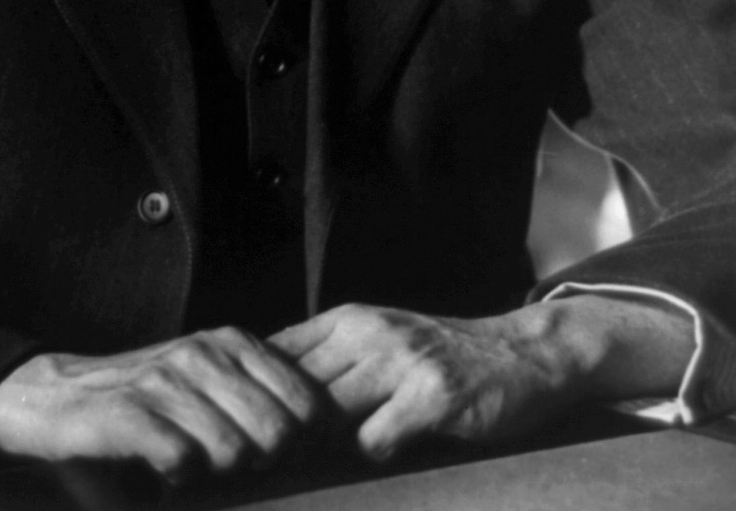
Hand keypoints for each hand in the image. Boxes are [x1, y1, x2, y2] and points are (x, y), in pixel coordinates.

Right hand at [0, 326, 320, 483]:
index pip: (309, 404)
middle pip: (278, 433)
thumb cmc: (147, 406)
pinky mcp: (127, 412)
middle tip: (229, 466)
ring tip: (194, 465)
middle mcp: (203, 353)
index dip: (302, 443)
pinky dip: (179, 476)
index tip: (271, 457)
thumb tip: (330, 436)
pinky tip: (165, 471)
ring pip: (233, 449)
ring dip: (217, 473)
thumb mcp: (210, 389)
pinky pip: (183, 459)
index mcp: (233, 344)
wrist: (54, 403)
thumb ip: (262, 404)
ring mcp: (166, 379)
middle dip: (262, 463)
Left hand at [270, 296, 693, 461]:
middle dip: (283, 427)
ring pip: (328, 411)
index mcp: (348, 318)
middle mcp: (369, 332)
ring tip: (327, 455)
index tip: (251, 425)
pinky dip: (371, 452)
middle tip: (278, 456)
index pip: (277, 352)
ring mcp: (402, 361)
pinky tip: (388, 448)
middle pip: (295, 387)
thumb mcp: (377, 337)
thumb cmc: (437, 354)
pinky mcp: (433, 396)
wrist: (522, 351)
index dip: (257, 393)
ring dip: (321, 443)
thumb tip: (264, 394)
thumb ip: (328, 358)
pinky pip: (374, 438)